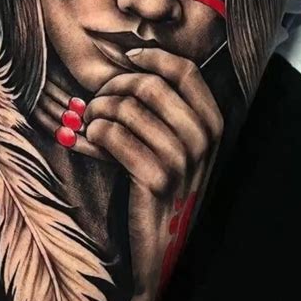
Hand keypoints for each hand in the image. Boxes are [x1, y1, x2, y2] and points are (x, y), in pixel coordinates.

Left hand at [84, 47, 222, 199]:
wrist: (163, 243)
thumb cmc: (161, 184)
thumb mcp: (176, 144)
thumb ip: (163, 108)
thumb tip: (127, 61)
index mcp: (212, 124)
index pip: (186, 71)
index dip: (153, 57)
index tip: (128, 58)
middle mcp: (201, 140)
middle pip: (150, 85)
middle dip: (114, 86)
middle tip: (97, 101)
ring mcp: (180, 160)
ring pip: (127, 108)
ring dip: (98, 110)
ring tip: (89, 121)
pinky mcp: (154, 179)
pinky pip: (113, 135)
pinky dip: (93, 132)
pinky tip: (88, 138)